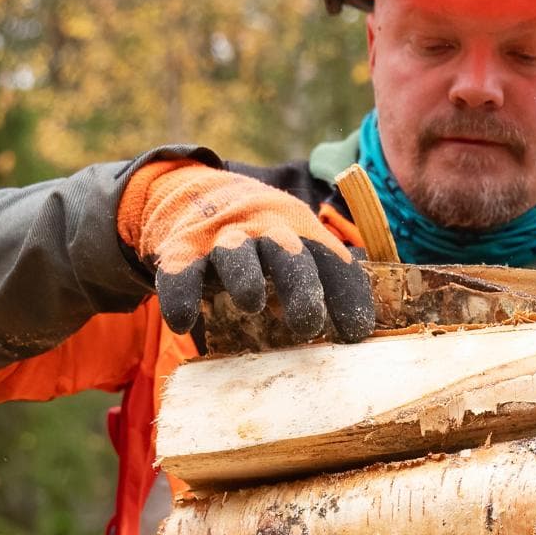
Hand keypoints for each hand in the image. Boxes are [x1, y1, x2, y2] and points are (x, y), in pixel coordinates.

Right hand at [118, 161, 374, 344]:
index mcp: (303, 233)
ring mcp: (222, 239)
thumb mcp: (299, 248)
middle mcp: (265, 231)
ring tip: (251, 305)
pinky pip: (180, 272)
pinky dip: (181, 295)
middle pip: (288, 254)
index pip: (333, 263)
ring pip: (235, 253)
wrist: (203, 195)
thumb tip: (355, 340)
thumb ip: (323, 285)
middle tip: (307, 325)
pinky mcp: (182, 251)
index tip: (355, 335)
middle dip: (300, 286)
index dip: (347, 298)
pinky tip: (184, 322)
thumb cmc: (265, 240)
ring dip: (245, 276)